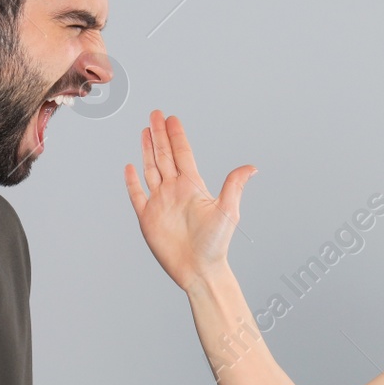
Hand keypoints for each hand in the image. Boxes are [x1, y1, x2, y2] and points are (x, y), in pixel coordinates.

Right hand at [124, 109, 256, 291]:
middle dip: (159, 134)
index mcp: (193, 187)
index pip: (182, 154)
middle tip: (155, 114)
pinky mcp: (148, 218)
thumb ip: (234, 185)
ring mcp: (160, 203)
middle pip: (165, 156)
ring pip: (151, 169)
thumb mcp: (228, 211)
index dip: (176, 135)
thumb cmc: (216, 244)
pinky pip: (137, 195)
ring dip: (147, 150)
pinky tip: (130, 167)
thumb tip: (252, 167)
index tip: (171, 118)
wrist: (199, 270)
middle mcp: (175, 191)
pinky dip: (132, 181)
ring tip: (144, 131)